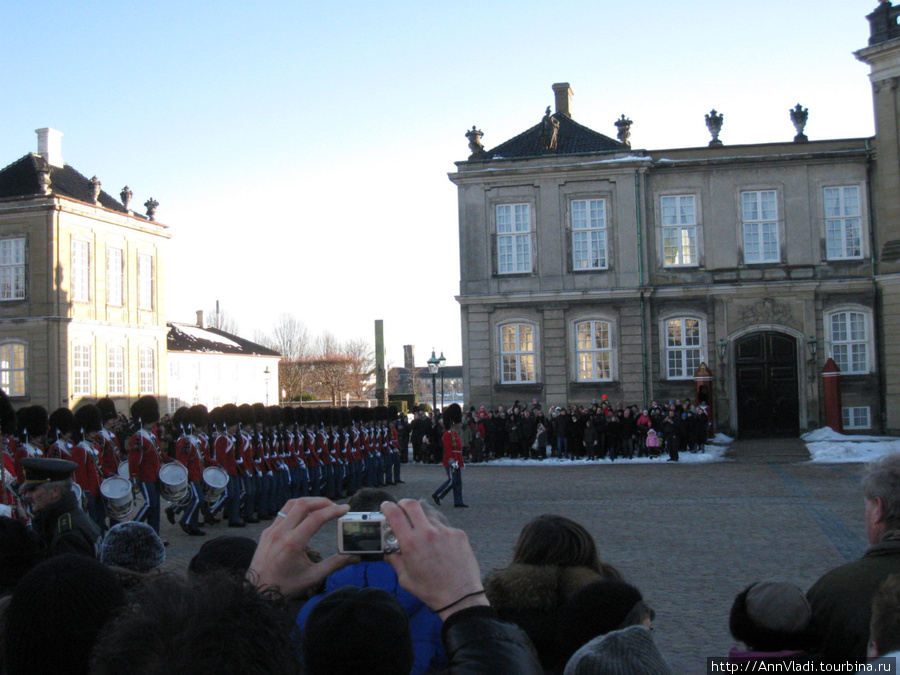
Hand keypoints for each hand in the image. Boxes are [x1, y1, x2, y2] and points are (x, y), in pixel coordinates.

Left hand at [246, 497, 356, 598]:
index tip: (345, 508)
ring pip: (291, 504)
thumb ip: (335, 564)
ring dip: (309, 501)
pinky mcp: (267, 531)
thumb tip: (354, 556)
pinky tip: (305, 515)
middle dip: (322, 501)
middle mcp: (281, 532)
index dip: (333, 510)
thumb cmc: (286, 586)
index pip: (316, 518)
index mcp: (293, 543)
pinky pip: (283, 512)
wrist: (257, 591)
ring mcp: (272, 530)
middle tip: (335, 506)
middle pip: (303, 504)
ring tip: (322, 506)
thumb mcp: (313, 577)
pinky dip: (297, 509)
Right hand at [381, 499, 488, 620]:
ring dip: (423, 522)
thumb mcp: (405, 579)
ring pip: (429, 516)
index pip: (395, 514)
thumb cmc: (431, 590)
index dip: (388, 507)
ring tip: (425, 537)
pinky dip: (439, 533)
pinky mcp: (458, 534)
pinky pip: (444, 527)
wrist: (460, 596)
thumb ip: (395, 561)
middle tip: (402, 509)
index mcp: (410, 543)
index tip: (386, 506)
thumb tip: (389, 552)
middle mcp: (427, 532)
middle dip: (404, 504)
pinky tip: (441, 547)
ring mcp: (444, 531)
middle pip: (412, 504)